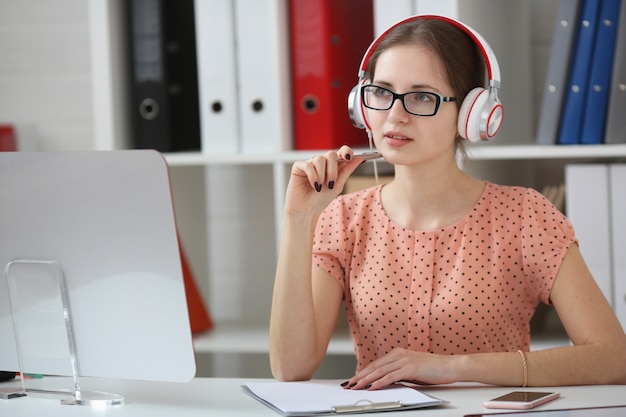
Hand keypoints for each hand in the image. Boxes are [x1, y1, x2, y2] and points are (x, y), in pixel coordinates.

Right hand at [283, 146, 363, 216]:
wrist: (306, 211)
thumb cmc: (320, 200)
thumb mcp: (338, 185)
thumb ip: (347, 170)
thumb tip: (360, 158)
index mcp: (333, 166)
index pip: (341, 151)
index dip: (346, 151)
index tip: (348, 158)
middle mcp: (322, 163)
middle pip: (331, 154)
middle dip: (332, 170)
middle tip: (330, 183)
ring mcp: (310, 163)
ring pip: (319, 159)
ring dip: (322, 175)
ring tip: (319, 187)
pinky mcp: (298, 167)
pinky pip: (308, 164)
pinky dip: (312, 175)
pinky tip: (313, 184)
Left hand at [342, 348, 459, 389]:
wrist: (450, 366)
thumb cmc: (434, 369)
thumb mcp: (412, 370)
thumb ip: (399, 372)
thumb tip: (385, 381)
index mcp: (398, 353)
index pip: (376, 364)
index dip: (364, 372)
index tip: (354, 379)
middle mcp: (399, 354)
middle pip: (375, 367)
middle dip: (360, 376)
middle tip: (349, 384)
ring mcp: (404, 360)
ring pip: (379, 371)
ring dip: (366, 380)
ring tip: (355, 387)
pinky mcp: (410, 368)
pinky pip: (390, 377)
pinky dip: (379, 382)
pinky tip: (371, 387)